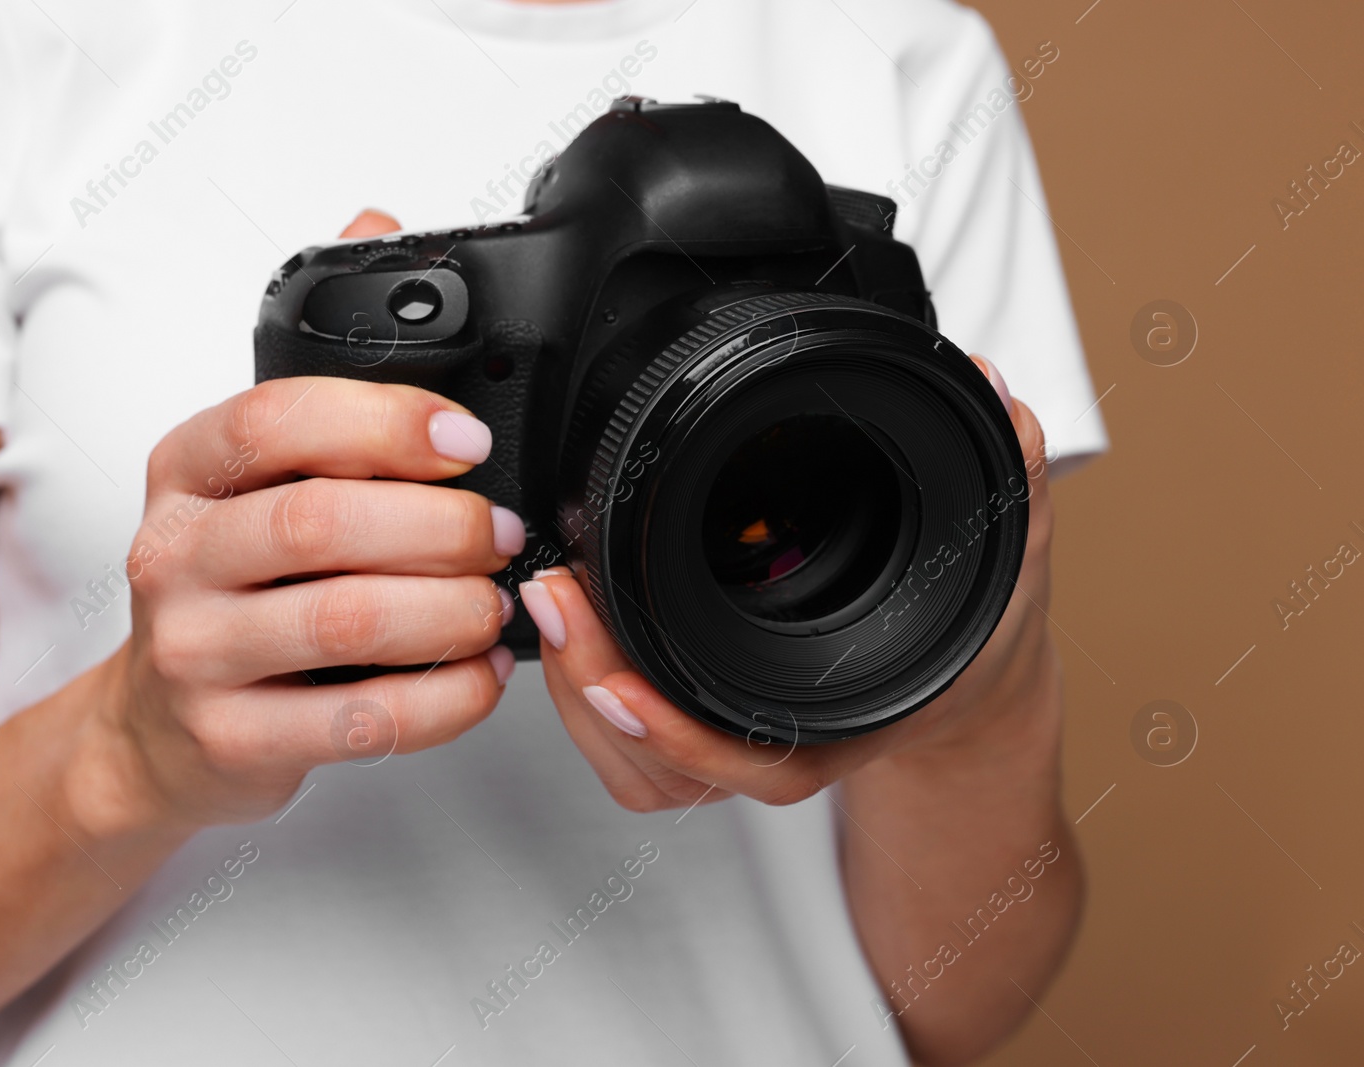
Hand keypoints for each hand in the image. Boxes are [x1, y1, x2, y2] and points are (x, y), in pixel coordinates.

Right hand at [74, 210, 522, 831]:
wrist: (155, 730)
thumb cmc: (225, 586)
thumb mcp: (248, 471)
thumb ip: (317, 370)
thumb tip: (375, 224)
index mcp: (188, 470)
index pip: (275, 420)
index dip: (384, 421)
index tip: (466, 441)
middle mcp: (176, 554)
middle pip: (319, 523)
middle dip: (438, 525)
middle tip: (500, 534)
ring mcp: (196, 653)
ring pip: (345, 622)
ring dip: (449, 610)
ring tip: (496, 605)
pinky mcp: (232, 739)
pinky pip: (360, 721)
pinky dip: (443, 698)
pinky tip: (479, 675)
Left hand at [521, 355, 1057, 811]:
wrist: (970, 670)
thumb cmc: (976, 624)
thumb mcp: (1009, 549)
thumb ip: (1009, 475)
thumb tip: (990, 392)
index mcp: (848, 719)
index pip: (758, 759)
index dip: (683, 738)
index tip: (619, 688)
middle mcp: (783, 742)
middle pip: (666, 767)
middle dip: (594, 691)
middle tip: (554, 600)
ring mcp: (739, 738)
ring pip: (635, 763)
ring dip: (577, 696)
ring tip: (551, 605)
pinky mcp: (708, 717)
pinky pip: (630, 744)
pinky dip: (586, 696)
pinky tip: (568, 628)